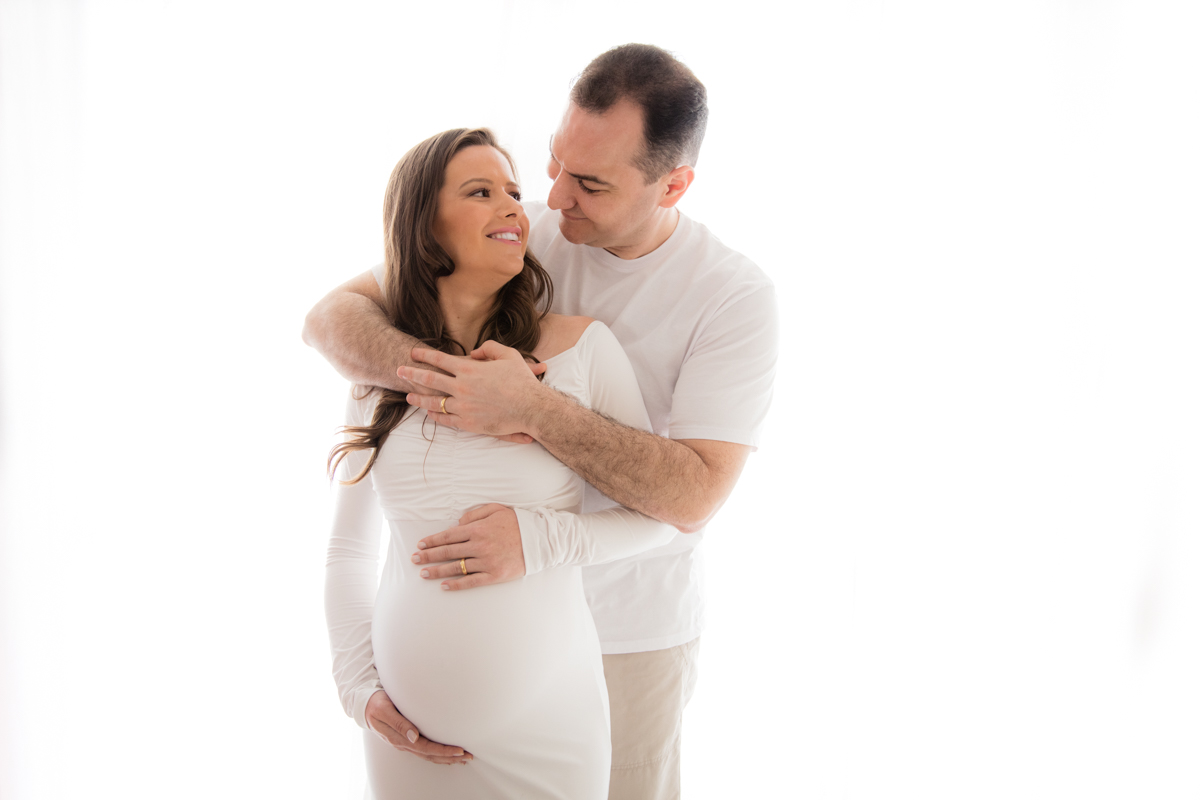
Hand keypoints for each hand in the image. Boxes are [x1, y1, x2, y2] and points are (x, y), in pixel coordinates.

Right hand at [365, 690, 471, 764]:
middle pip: (430, 755)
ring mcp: (405, 742)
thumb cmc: (375, 703)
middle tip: (468, 757)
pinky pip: (424, 749)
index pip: (426, 748)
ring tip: (462, 758)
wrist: (363, 704)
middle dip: (450, 757)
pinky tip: (446, 753)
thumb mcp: (384, 710)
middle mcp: (403, 743)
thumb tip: (414, 737)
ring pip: (428, 754)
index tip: (459, 751)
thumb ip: (398, 723)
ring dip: (446, 757)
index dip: (443, 751)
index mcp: (399, 738)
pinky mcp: (406, 737)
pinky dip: (438, 753)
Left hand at [398, 341, 549, 442]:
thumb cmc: (522, 381)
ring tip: (408, 396)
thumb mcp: (508, 354)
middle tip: (399, 370)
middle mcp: (462, 387)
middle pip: (430, 379)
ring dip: (419, 398)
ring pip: (434, 402)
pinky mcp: (468, 423)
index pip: (439, 359)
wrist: (532, 408)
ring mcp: (463, 406)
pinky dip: (435, 416)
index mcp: (469, 369)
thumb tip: (473, 353)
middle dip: (412, 374)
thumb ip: (488, 348)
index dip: (424, 355)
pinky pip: (446, 419)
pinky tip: (429, 414)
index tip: (413, 353)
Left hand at [411, 504, 524, 590]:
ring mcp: (486, 562)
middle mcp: (480, 546)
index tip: (420, 544)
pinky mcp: (494, 575)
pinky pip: (471, 582)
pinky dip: (456, 584)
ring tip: (423, 574)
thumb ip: (474, 515)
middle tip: (414, 559)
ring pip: (456, 568)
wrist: (540, 540)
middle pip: (448, 552)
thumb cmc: (517, 523)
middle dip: (428, 556)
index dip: (433, 540)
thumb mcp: (496, 509)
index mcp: (478, 529)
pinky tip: (443, 586)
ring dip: (437, 571)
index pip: (449, 535)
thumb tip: (456, 524)